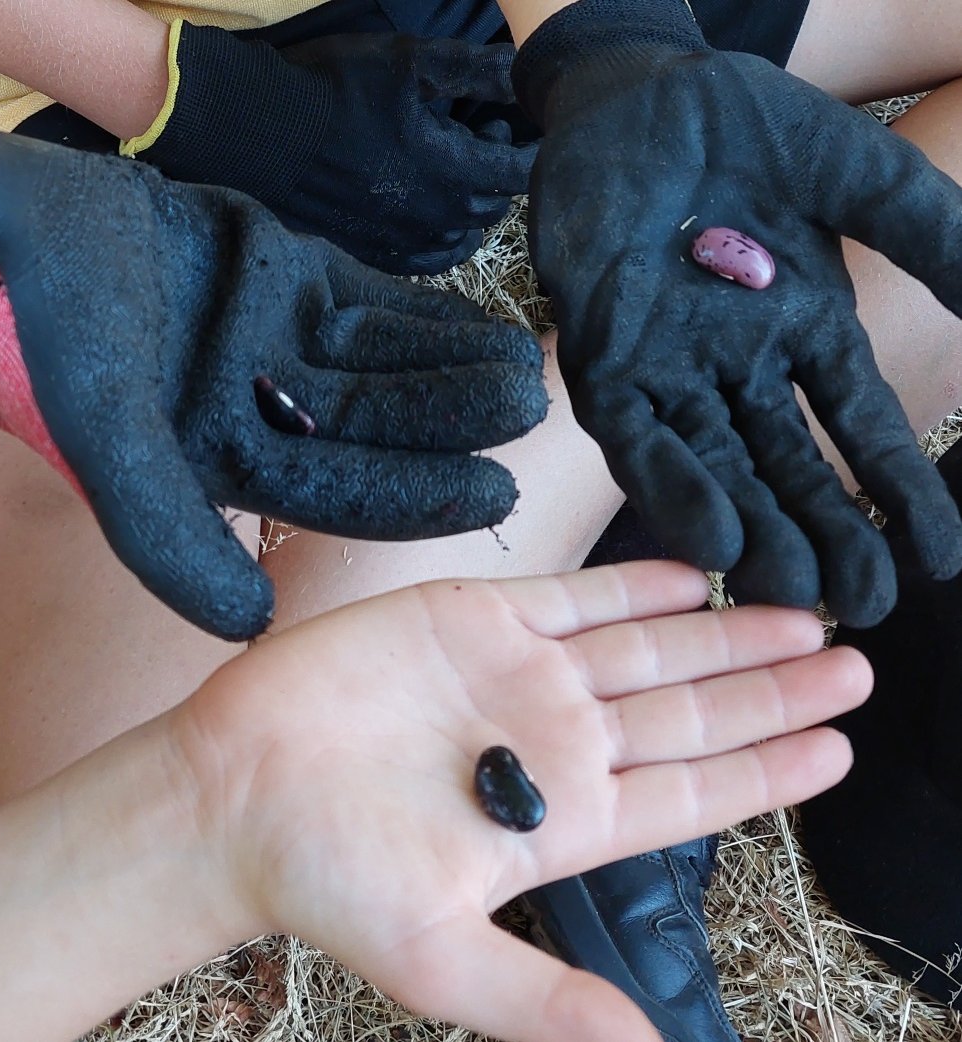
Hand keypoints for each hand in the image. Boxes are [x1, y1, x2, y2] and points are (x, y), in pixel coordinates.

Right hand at [0, 87, 547, 639]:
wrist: (26, 225)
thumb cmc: (58, 334)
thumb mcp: (107, 441)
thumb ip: (168, 536)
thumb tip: (248, 629)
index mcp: (236, 466)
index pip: (346, 496)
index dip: (421, 498)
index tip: (497, 493)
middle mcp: (271, 416)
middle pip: (382, 432)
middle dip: (455, 426)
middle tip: (531, 418)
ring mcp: (287, 347)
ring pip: (390, 370)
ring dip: (456, 372)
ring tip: (525, 372)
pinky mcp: (295, 282)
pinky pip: (377, 307)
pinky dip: (431, 317)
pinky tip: (487, 326)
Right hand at [124, 25, 536, 273]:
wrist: (261, 133)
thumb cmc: (335, 89)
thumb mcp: (410, 62)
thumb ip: (476, 69)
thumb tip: (528, 70)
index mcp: (453, 171)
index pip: (521, 172)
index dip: (533, 147)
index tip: (526, 126)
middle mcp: (437, 218)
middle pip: (493, 204)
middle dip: (495, 170)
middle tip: (472, 131)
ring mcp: (406, 243)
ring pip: (464, 235)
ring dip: (468, 205)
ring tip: (446, 169)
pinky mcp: (377, 255)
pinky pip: (429, 260)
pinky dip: (441, 238)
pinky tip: (429, 211)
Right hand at [176, 560, 870, 1041]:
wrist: (238, 792)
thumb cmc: (328, 879)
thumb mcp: (442, 959)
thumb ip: (548, 1001)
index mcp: (565, 815)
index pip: (695, 790)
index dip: (770, 769)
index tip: (840, 746)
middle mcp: (557, 739)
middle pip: (690, 708)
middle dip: (774, 688)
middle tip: (854, 663)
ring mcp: (522, 674)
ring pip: (650, 644)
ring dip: (726, 632)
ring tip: (802, 615)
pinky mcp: (479, 618)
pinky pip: (576, 594)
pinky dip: (638, 582)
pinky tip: (696, 576)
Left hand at [511, 0, 961, 626]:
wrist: (637, 96)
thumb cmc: (745, 131)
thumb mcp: (855, 179)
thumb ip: (925, 237)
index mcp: (802, 333)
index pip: (860, 428)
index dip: (898, 492)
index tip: (942, 556)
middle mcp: (737, 369)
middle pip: (788, 470)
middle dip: (827, 536)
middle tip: (863, 605)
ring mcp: (668, 370)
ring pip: (715, 470)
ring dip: (754, 531)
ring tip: (793, 592)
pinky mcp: (603, 362)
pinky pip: (635, 438)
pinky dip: (671, 484)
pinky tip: (713, 536)